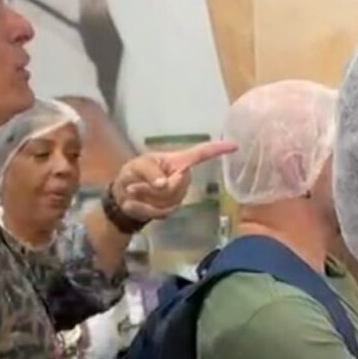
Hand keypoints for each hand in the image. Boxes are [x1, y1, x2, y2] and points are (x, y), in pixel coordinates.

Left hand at [112, 140, 236, 221]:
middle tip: (134, 185)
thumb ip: (150, 173)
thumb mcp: (136, 166)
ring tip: (132, 191)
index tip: (235, 146)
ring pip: (167, 199)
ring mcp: (178, 195)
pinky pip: (160, 212)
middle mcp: (182, 177)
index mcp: (178, 161)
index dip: (217, 150)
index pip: (201, 154)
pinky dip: (143, 208)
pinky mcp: (171, 210)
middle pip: (177, 184)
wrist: (122, 198)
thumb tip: (164, 185)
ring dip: (145, 197)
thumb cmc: (133, 174)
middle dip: (153, 187)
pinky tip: (132, 203)